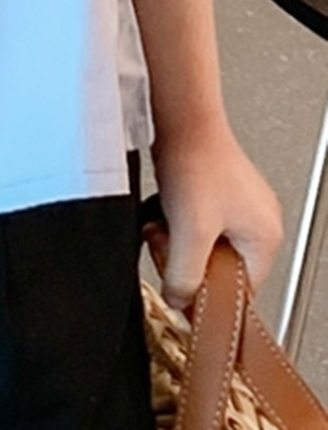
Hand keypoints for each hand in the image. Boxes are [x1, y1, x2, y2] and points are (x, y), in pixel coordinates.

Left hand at [148, 124, 284, 310]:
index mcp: (266, 238)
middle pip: (218, 274)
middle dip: (188, 268)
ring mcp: (237, 214)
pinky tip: (165, 219)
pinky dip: (174, 233)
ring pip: (201, 255)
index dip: (208, 300)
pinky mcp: (215, 204)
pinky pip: (191, 236)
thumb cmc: (197, 167)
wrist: (182, 127)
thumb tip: (179, 302)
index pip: (240, 294)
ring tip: (167, 228)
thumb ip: (184, 277)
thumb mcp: (190, 236)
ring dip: (177, 249)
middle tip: (172, 249)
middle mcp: (258, 225)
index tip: (183, 297)